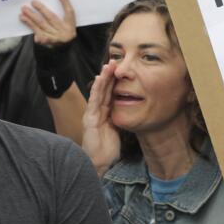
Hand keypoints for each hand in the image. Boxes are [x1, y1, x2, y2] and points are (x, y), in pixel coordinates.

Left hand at [19, 0, 76, 46]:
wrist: (63, 47)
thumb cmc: (62, 31)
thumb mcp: (66, 23)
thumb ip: (63, 12)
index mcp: (70, 25)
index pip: (69, 12)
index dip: (65, 2)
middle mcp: (64, 32)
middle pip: (52, 18)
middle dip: (42, 9)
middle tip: (33, 2)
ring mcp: (55, 38)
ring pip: (41, 25)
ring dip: (31, 17)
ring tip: (24, 10)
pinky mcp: (46, 41)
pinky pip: (37, 32)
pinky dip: (31, 27)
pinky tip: (24, 20)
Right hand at [82, 61, 121, 175]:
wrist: (99, 163)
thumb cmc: (108, 149)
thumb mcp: (118, 129)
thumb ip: (122, 118)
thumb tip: (134, 108)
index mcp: (104, 112)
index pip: (110, 93)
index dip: (114, 80)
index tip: (121, 68)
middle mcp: (97, 111)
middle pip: (104, 89)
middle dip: (109, 75)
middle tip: (115, 60)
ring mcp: (92, 114)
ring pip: (98, 92)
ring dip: (103, 78)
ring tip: (108, 65)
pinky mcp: (89, 120)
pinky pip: (94, 102)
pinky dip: (97, 90)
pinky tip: (100, 80)